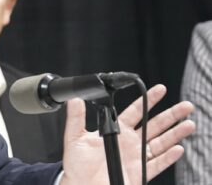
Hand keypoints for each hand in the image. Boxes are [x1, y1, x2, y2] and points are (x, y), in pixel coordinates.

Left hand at [61, 84, 194, 184]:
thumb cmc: (77, 166)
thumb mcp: (74, 138)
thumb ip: (75, 118)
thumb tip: (74, 100)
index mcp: (114, 131)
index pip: (135, 112)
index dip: (147, 100)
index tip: (158, 89)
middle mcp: (128, 142)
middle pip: (154, 125)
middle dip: (170, 115)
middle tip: (185, 106)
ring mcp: (136, 157)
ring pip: (160, 143)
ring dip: (175, 134)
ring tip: (188, 124)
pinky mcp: (140, 172)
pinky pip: (157, 164)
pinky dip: (168, 158)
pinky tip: (178, 149)